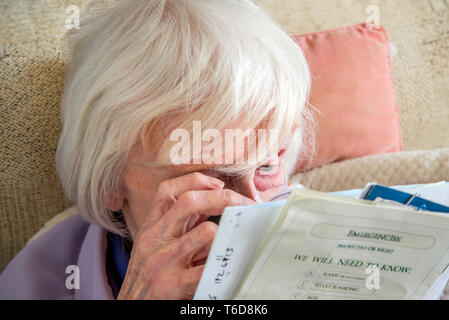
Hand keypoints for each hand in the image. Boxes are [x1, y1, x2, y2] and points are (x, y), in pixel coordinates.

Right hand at [117, 172, 253, 298]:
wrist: (132, 310)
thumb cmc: (148, 279)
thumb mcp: (157, 247)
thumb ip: (181, 226)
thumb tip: (215, 204)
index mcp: (151, 227)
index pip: (168, 190)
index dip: (196, 180)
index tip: (219, 184)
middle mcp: (154, 239)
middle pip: (190, 202)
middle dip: (224, 198)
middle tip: (246, 205)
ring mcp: (162, 261)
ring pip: (207, 232)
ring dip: (225, 237)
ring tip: (233, 245)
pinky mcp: (171, 285)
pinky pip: (209, 268)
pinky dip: (224, 267)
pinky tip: (228, 269)